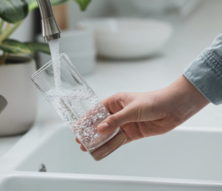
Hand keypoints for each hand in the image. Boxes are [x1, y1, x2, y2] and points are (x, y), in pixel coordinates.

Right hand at [76, 75, 208, 150]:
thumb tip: (100, 129)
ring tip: (88, 146)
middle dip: (91, 131)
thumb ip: (116, 120)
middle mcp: (119, 112)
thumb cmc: (153, 101)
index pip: (97, 111)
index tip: (78, 127)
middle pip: (101, 123)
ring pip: (109, 133)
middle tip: (80, 140)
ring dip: (99, 140)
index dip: (87, 119)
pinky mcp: (133, 132)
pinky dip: (111, 145)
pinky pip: (119, 140)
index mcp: (116, 101)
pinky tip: (103, 149)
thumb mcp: (132, 109)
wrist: (173, 108)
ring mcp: (126, 123)